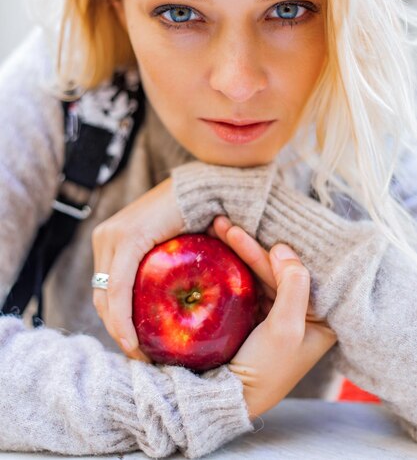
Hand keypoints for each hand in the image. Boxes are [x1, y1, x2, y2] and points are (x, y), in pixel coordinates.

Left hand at [91, 177, 183, 360]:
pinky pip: (119, 287)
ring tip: (141, 355)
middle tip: (140, 358)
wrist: (208, 188)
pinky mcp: (129, 238)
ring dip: (119, 330)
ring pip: (105, 297)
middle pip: (101, 297)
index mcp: (110, 239)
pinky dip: (123, 316)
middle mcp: (104, 237)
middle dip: (116, 331)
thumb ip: (161, 274)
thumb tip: (172, 310)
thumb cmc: (197, 219)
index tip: (136, 350)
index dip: (116, 323)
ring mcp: (113, 236)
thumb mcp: (172, 251)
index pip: (104, 290)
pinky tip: (133, 340)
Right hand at [207, 216, 336, 418]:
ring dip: (238, 251)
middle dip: (250, 247)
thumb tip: (283, 249)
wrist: (227, 399)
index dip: (276, 251)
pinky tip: (218, 249)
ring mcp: (277, 314)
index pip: (299, 273)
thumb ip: (293, 286)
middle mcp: (302, 313)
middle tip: (224, 225)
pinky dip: (232, 266)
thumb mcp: (286, 328)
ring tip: (217, 228)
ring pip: (259, 273)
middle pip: (277, 270)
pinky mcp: (255, 316)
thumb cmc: (265, 369)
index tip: (252, 231)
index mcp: (321, 318)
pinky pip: (246, 284)